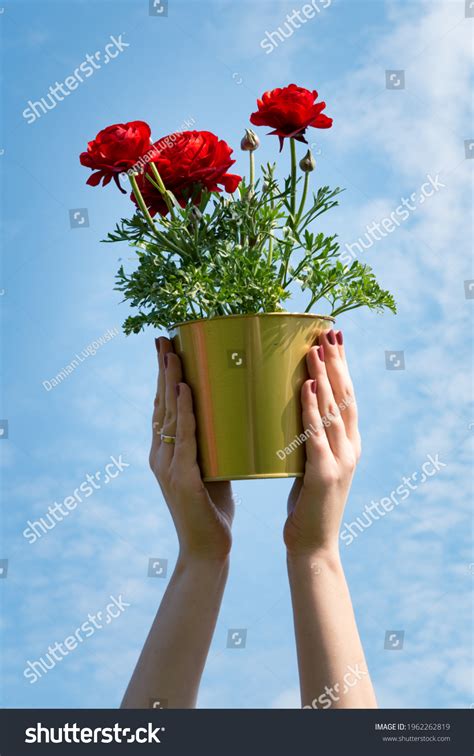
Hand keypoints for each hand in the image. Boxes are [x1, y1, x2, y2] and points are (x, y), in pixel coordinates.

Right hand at [150, 337, 233, 560]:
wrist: (208, 551)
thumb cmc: (213, 509)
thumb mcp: (213, 468)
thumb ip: (214, 445)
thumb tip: (233, 417)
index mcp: (166, 453)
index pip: (163, 408)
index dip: (164, 378)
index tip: (167, 348)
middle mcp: (161, 456)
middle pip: (160, 405)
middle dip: (162, 371)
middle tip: (163, 339)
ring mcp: (168, 468)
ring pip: (168, 416)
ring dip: (171, 382)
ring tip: (173, 353)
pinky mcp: (181, 480)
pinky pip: (184, 439)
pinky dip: (185, 412)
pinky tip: (187, 391)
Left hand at [284, 329, 360, 556]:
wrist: (312, 547)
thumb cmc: (305, 507)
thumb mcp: (310, 467)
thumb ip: (309, 442)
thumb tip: (292, 414)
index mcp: (348, 445)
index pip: (348, 397)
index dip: (342, 366)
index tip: (333, 338)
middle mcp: (350, 448)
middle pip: (345, 396)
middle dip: (337, 362)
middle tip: (328, 331)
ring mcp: (341, 461)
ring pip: (333, 410)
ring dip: (324, 376)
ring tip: (315, 348)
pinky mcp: (324, 475)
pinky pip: (317, 434)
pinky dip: (312, 409)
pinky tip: (307, 387)